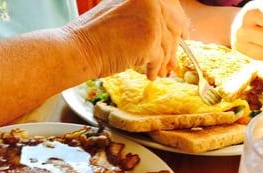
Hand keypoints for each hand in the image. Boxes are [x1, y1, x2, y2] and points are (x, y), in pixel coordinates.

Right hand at [64, 0, 188, 79]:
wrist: (78, 49)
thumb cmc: (91, 34)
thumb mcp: (118, 12)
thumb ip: (141, 15)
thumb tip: (160, 29)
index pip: (171, 6)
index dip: (179, 22)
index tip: (184, 34)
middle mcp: (151, 0)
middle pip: (173, 25)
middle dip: (175, 46)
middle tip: (174, 61)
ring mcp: (152, 19)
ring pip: (167, 44)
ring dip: (163, 61)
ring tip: (159, 72)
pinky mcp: (151, 40)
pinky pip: (159, 58)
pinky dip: (155, 69)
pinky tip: (150, 75)